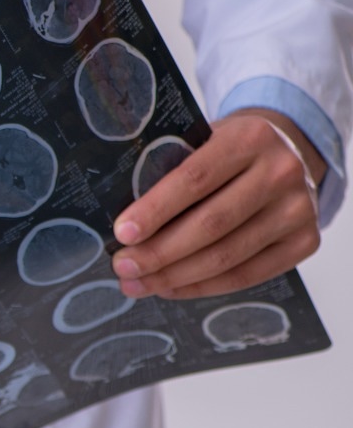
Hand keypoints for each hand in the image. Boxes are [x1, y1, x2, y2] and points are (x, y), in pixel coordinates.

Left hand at [111, 108, 323, 298]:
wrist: (286, 155)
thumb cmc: (227, 152)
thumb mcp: (202, 142)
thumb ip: (170, 170)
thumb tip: (123, 225)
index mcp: (249, 138)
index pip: (195, 179)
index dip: (155, 210)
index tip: (122, 233)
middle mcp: (281, 172)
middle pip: (211, 224)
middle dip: (159, 252)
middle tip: (122, 267)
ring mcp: (298, 209)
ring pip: (227, 256)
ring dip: (175, 276)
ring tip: (137, 284)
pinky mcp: (305, 241)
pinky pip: (248, 275)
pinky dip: (203, 286)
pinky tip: (171, 288)